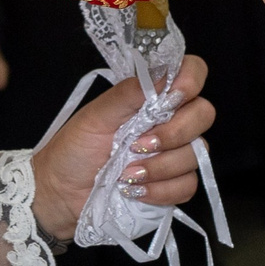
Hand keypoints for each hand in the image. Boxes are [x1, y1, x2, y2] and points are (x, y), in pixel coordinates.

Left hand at [28, 53, 211, 241]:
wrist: (60, 194)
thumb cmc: (73, 150)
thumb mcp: (95, 116)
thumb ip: (129, 93)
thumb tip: (164, 71)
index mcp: (151, 97)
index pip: (192, 73)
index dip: (191, 80)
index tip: (173, 98)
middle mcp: (169, 121)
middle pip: (204, 114)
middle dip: (174, 132)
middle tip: (138, 144)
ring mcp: (174, 154)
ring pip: (196, 153)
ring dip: (160, 166)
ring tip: (126, 173)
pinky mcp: (172, 185)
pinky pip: (187, 185)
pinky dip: (161, 189)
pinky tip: (136, 190)